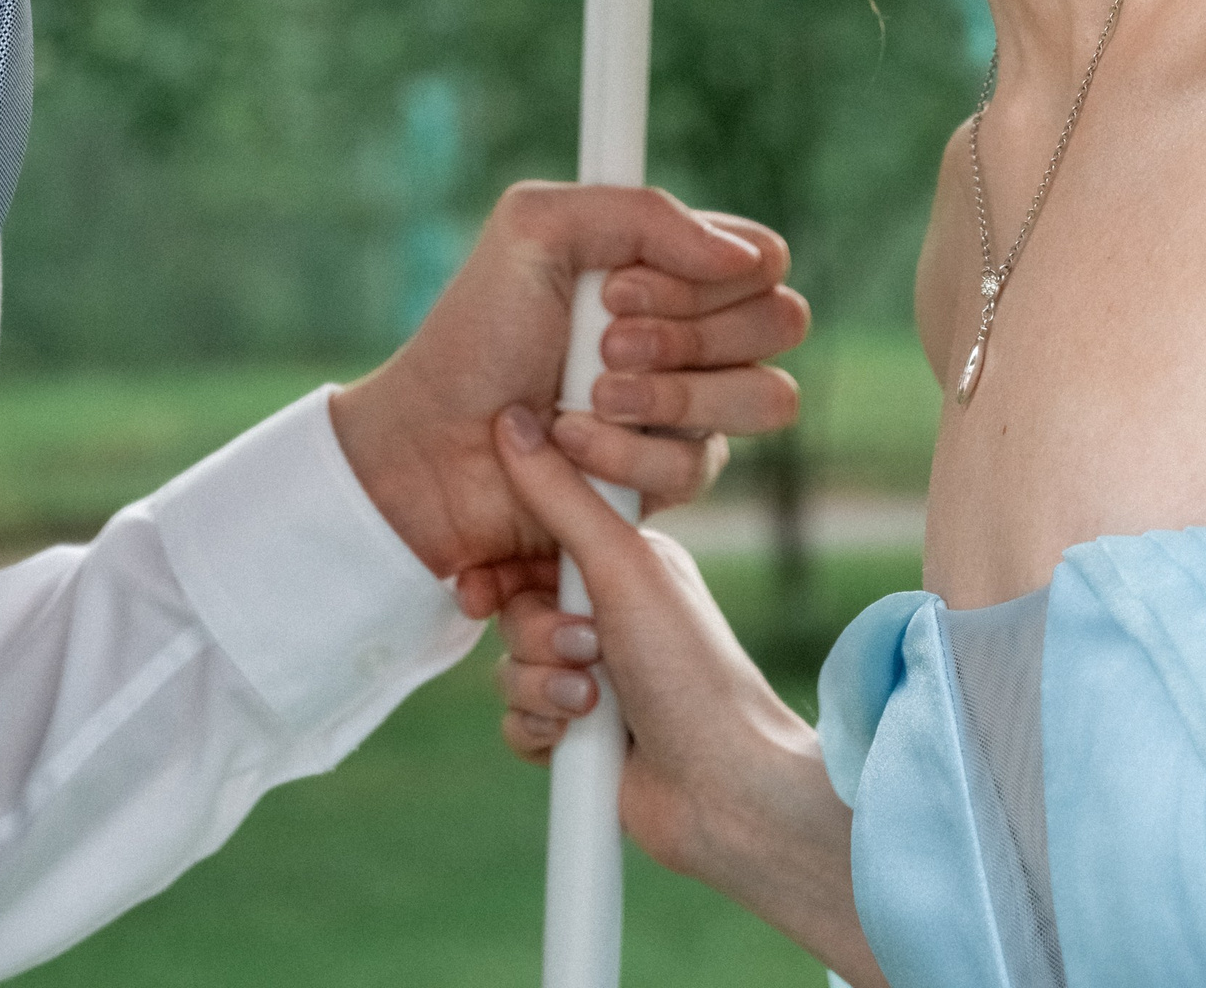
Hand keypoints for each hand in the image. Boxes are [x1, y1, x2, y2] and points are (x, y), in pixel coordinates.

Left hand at [328, 181, 805, 596]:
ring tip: (587, 397)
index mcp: (669, 265)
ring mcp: (688, 407)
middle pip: (779, 323)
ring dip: (669, 395)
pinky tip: (570, 443)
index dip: (709, 272)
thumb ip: (643, 212)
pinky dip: (627, 454)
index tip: (619, 283)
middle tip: (602, 342)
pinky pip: (702, 466)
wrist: (430, 445)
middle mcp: (692, 333)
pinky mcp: (669, 478)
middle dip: (685, 334)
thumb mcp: (538, 228)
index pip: (761, 259)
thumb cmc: (476, 333)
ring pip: (764, 398)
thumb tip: (748, 258)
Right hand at [489, 406, 882, 987]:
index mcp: (622, 559)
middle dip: (539, 635)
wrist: (723, 787)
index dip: (504, 562)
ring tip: (593, 700)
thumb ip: (560, 495)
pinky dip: (541, 729)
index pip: (535, 540)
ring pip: (512, 665)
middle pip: (516, 608)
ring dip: (543, 686)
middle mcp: (606, 611)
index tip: (483, 580)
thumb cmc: (690, 667)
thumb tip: (512, 419)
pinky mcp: (578, 734)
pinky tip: (578, 737)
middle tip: (587, 647)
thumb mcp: (621, 567)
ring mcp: (592, 674)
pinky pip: (518, 719)